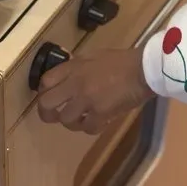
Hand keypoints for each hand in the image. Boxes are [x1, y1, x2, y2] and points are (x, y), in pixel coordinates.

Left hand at [37, 49, 154, 134]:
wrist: (143, 69)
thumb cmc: (122, 61)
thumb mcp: (94, 57)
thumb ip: (78, 67)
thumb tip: (68, 77)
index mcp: (74, 67)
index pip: (45, 81)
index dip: (43, 93)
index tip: (48, 98)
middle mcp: (76, 83)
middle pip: (47, 103)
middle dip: (47, 113)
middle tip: (54, 116)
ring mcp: (87, 99)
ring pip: (66, 119)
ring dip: (72, 122)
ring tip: (82, 119)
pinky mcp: (100, 113)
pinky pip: (87, 128)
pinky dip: (91, 127)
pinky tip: (98, 122)